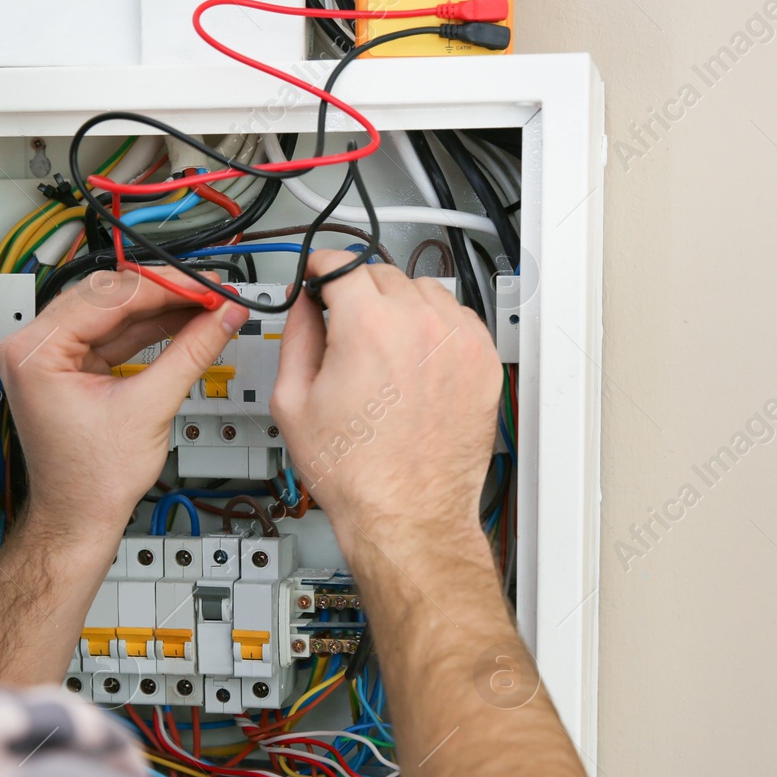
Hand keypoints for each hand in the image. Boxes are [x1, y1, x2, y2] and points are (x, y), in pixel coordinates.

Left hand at [0, 268, 248, 543]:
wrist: (80, 518)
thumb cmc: (91, 482)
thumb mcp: (150, 408)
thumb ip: (191, 354)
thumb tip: (221, 319)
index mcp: (36, 352)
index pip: (107, 297)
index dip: (164, 289)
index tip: (204, 286)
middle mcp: (34, 348)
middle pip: (107, 297)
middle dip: (164, 295)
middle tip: (209, 292)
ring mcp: (50, 357)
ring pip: (113, 314)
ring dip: (161, 310)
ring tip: (205, 306)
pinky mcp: (70, 368)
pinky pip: (113, 336)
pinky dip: (149, 331)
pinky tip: (183, 324)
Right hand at [271, 251, 500, 568]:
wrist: (407, 515)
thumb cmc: (356, 473)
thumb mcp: (293, 400)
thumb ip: (295, 334)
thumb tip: (302, 304)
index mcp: (369, 326)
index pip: (341, 261)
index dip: (320, 269)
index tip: (318, 278)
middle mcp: (420, 324)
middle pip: (382, 273)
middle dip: (358, 292)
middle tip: (345, 327)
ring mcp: (459, 342)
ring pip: (424, 290)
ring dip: (400, 306)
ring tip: (383, 349)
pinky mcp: (483, 362)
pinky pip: (456, 319)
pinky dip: (434, 329)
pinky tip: (415, 361)